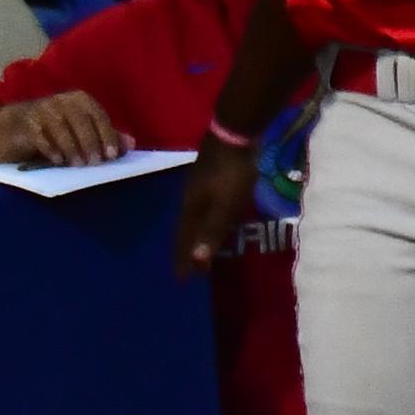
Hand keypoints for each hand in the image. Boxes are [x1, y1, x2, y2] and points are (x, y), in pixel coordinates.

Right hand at [0, 90, 126, 166]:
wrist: (0, 130)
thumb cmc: (44, 132)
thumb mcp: (75, 132)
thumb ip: (102, 136)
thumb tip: (130, 144)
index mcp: (77, 100)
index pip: (97, 114)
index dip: (107, 134)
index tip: (111, 155)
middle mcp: (60, 101)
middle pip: (81, 120)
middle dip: (90, 142)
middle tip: (95, 163)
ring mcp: (40, 110)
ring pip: (61, 127)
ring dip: (72, 147)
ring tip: (77, 165)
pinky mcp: (23, 123)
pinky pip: (40, 136)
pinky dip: (50, 149)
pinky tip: (57, 161)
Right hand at [172, 139, 256, 275]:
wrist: (233, 134)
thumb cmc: (231, 174)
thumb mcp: (225, 207)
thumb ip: (212, 232)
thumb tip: (197, 261)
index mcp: (191, 210)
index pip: (183, 241)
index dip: (183, 260)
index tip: (181, 280)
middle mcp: (188, 201)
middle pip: (184, 231)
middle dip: (185, 251)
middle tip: (189, 268)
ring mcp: (197, 188)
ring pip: (192, 219)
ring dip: (193, 236)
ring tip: (196, 248)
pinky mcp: (208, 179)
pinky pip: (201, 208)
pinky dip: (202, 221)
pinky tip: (209, 219)